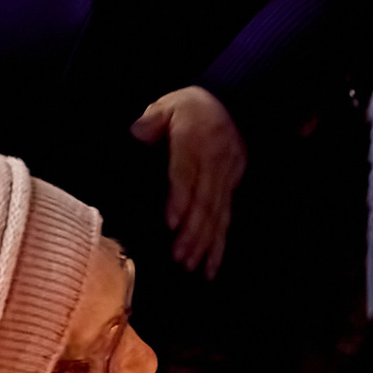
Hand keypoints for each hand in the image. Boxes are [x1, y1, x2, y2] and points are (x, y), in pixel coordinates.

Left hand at [132, 86, 246, 276]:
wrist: (234, 105)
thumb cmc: (192, 108)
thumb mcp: (169, 105)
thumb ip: (153, 120)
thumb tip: (138, 132)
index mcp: (195, 143)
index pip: (187, 173)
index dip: (181, 198)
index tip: (172, 222)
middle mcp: (214, 164)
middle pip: (204, 202)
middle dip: (193, 233)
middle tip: (180, 258)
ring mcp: (226, 179)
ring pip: (217, 215)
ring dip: (206, 244)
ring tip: (193, 267)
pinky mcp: (232, 190)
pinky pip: (227, 219)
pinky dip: (220, 245)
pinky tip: (212, 266)